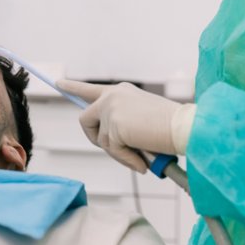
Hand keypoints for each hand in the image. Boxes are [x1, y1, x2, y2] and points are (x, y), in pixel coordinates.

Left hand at [56, 80, 194, 172]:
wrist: (185, 127)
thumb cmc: (170, 126)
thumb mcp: (141, 119)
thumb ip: (121, 124)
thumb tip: (108, 141)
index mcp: (121, 91)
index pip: (90, 89)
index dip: (73, 87)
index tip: (59, 83)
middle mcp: (112, 95)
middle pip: (86, 119)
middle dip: (96, 138)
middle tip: (115, 149)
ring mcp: (111, 109)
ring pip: (101, 140)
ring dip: (119, 153)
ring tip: (141, 155)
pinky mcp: (114, 125)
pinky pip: (112, 150)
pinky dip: (126, 159)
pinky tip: (142, 161)